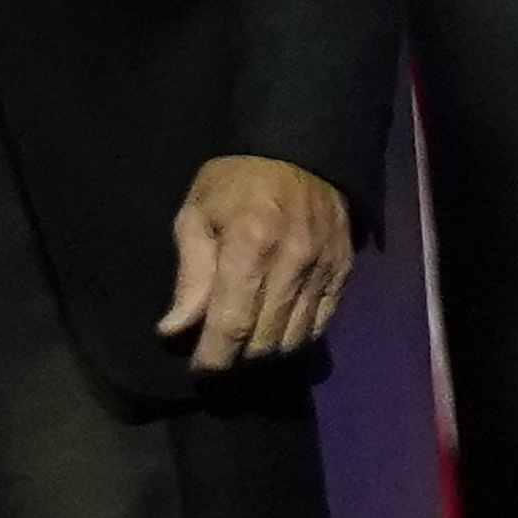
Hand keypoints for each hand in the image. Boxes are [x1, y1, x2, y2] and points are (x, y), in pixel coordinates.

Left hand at [160, 156, 352, 375]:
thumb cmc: (236, 181)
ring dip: (265, 353)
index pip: (232, 325)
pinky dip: (295, 339)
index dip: (213, 358)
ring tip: (245, 345)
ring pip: (293, 341)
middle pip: (264, 341)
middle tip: (218, 354)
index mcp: (249, 245)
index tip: (198, 369)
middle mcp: (291, 262)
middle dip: (237, 359)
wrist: (300, 149)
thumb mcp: (197, 213)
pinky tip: (276, 332)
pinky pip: (320, 327)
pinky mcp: (343, 272)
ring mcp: (322, 269)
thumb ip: (190, 275)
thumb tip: (174, 330)